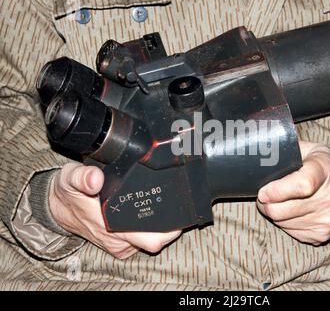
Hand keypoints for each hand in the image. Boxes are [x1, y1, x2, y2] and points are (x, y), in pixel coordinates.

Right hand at [49, 162, 181, 258]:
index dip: (170, 228)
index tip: (180, 210)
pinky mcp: (121, 243)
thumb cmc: (68, 192)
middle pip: (157, 241)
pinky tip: (152, 211)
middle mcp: (118, 240)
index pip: (152, 238)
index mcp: (111, 227)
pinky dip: (150, 227)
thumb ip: (83, 177)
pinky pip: (143, 238)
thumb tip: (95, 179)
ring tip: (166, 203)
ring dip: (161, 226)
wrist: (58, 207)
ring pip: (152, 240)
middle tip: (178, 203)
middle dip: (171, 226)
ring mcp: (120, 243)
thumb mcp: (70, 178)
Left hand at [257, 141, 329, 244]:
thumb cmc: (325, 166)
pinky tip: (292, 211)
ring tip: (280, 201)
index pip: (301, 185)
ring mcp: (327, 219)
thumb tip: (263, 153)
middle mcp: (329, 197)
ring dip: (274, 213)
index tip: (263, 191)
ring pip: (281, 223)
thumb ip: (288, 150)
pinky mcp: (322, 235)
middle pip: (283, 210)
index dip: (277, 190)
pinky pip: (289, 232)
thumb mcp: (311, 149)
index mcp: (324, 169)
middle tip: (265, 195)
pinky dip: (285, 222)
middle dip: (266, 203)